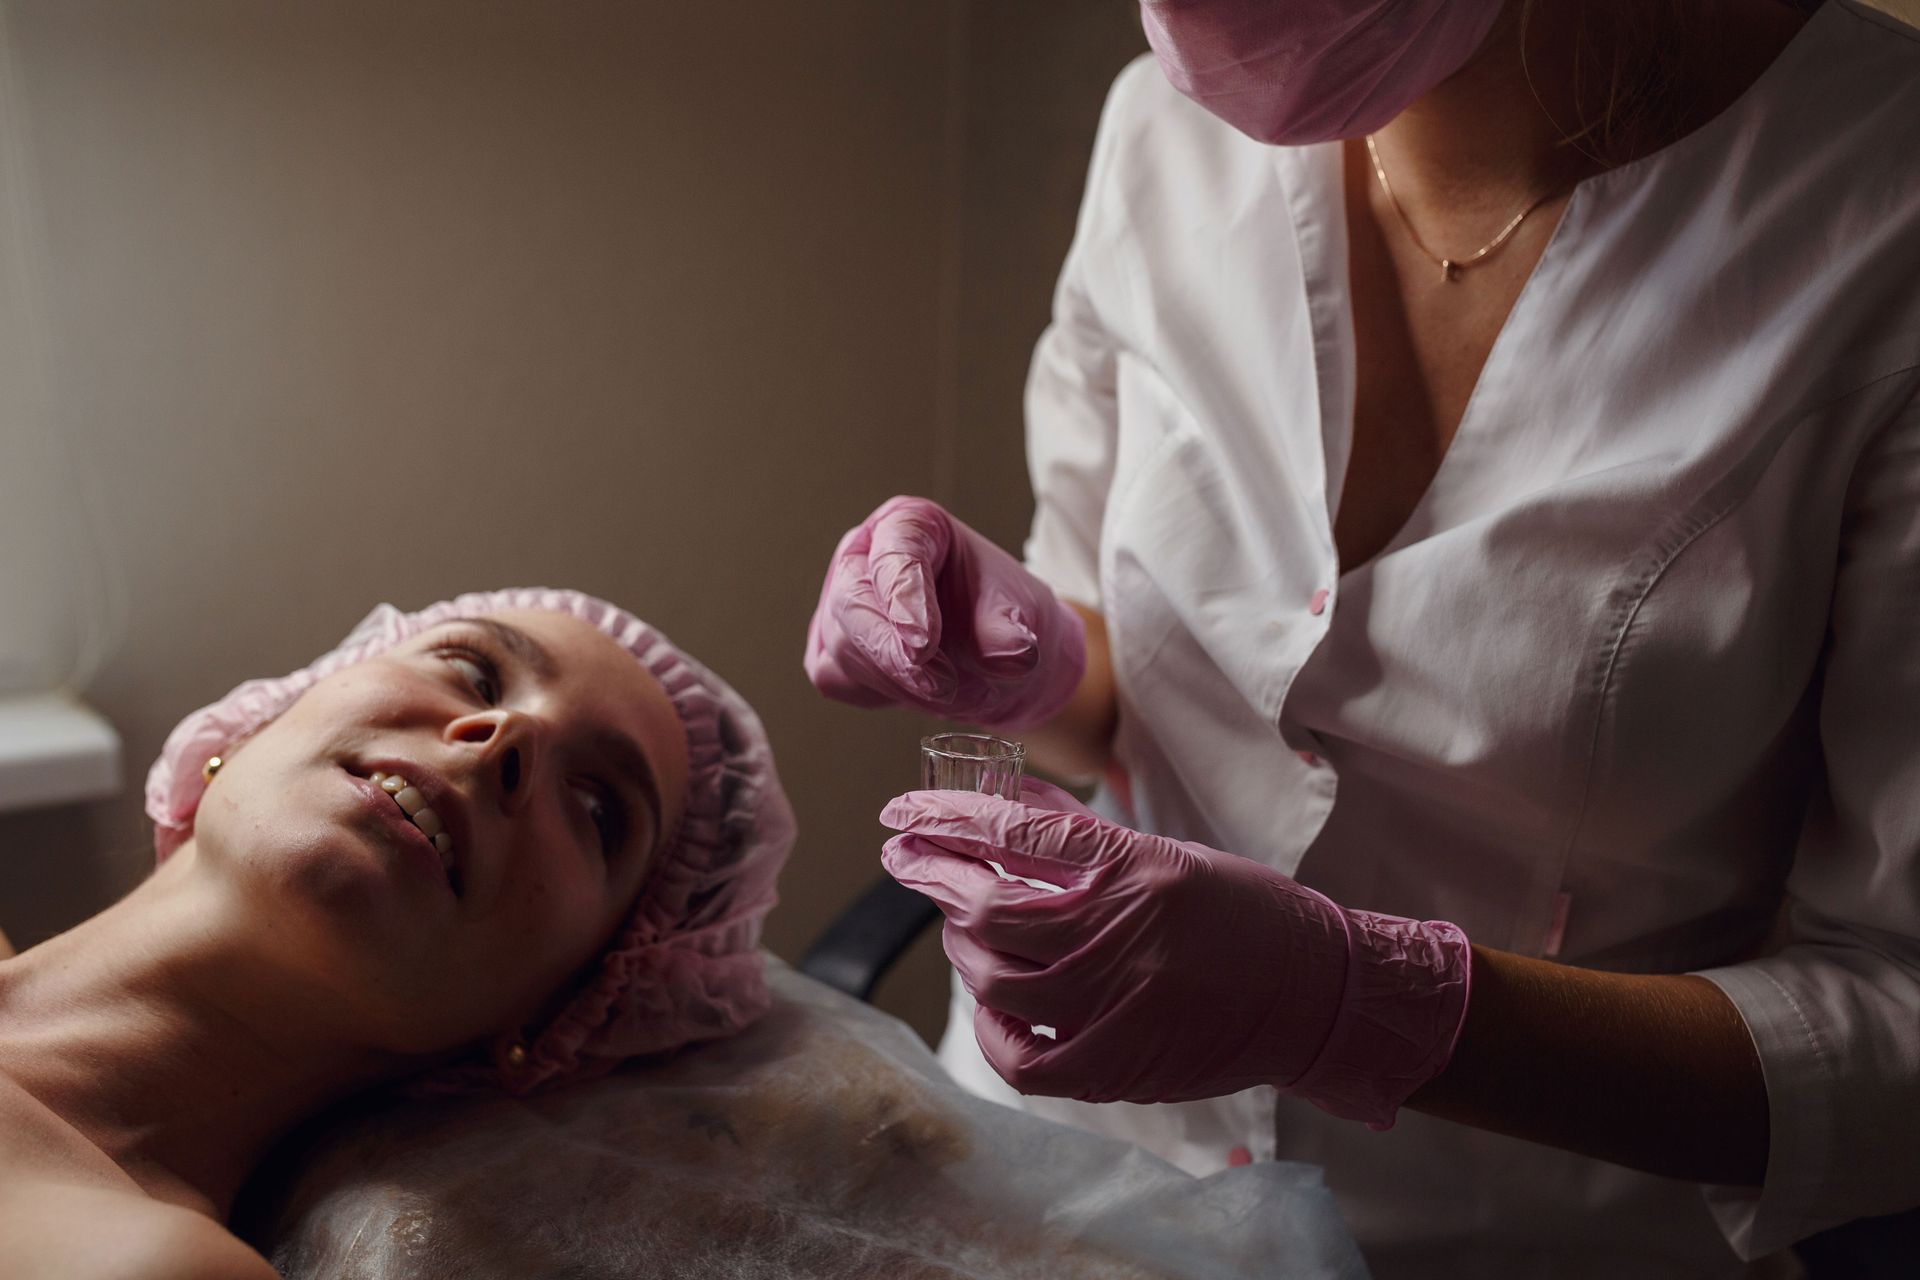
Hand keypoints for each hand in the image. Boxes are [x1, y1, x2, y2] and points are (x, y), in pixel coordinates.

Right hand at [804, 496, 1085, 728]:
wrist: (989, 657)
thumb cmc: (997, 617)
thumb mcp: (1017, 615)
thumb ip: (1008, 633)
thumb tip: (1014, 654)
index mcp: (910, 523)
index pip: (896, 552)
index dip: (905, 597)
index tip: (923, 645)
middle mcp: (864, 554)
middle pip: (853, 600)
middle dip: (891, 651)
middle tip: (938, 686)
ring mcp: (840, 601)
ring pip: (842, 645)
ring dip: (894, 681)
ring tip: (947, 692)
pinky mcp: (830, 647)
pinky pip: (837, 677)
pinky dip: (877, 693)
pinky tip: (917, 692)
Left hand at [880, 780, 1471, 1127]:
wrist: (1316, 992)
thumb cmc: (1244, 915)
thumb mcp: (1167, 854)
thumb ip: (1086, 840)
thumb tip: (1010, 809)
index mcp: (1135, 870)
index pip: (1017, 833)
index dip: (946, 819)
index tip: (902, 811)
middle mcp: (1120, 935)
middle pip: (990, 910)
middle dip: (932, 878)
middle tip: (907, 860)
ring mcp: (1118, 1005)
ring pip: (997, 981)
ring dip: (961, 950)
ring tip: (957, 929)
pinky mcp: (1121, 1064)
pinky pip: (1025, 1059)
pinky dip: (993, 1032)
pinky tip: (991, 1008)